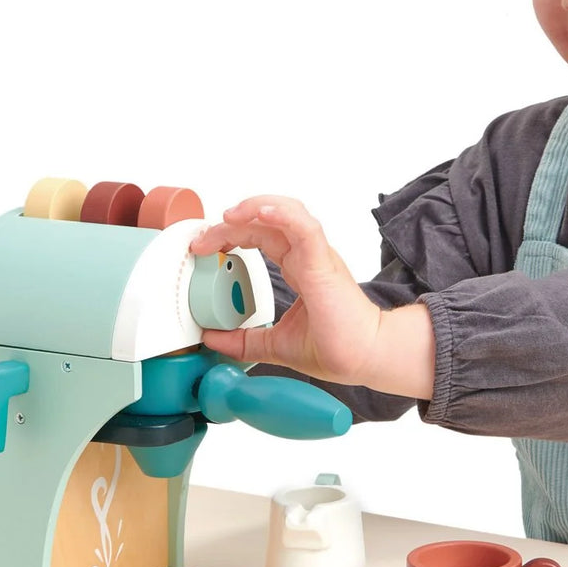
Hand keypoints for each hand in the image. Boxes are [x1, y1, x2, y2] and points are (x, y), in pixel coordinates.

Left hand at [189, 197, 434, 398]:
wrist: (365, 358)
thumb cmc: (337, 347)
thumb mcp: (274, 343)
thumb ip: (243, 341)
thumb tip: (211, 340)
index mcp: (299, 268)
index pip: (260, 236)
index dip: (229, 234)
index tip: (202, 248)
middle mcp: (307, 256)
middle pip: (265, 221)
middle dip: (229, 223)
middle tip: (202, 238)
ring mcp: (316, 256)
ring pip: (286, 212)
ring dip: (254, 207)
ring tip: (228, 216)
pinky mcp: (323, 264)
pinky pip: (304, 228)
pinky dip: (281, 215)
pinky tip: (260, 213)